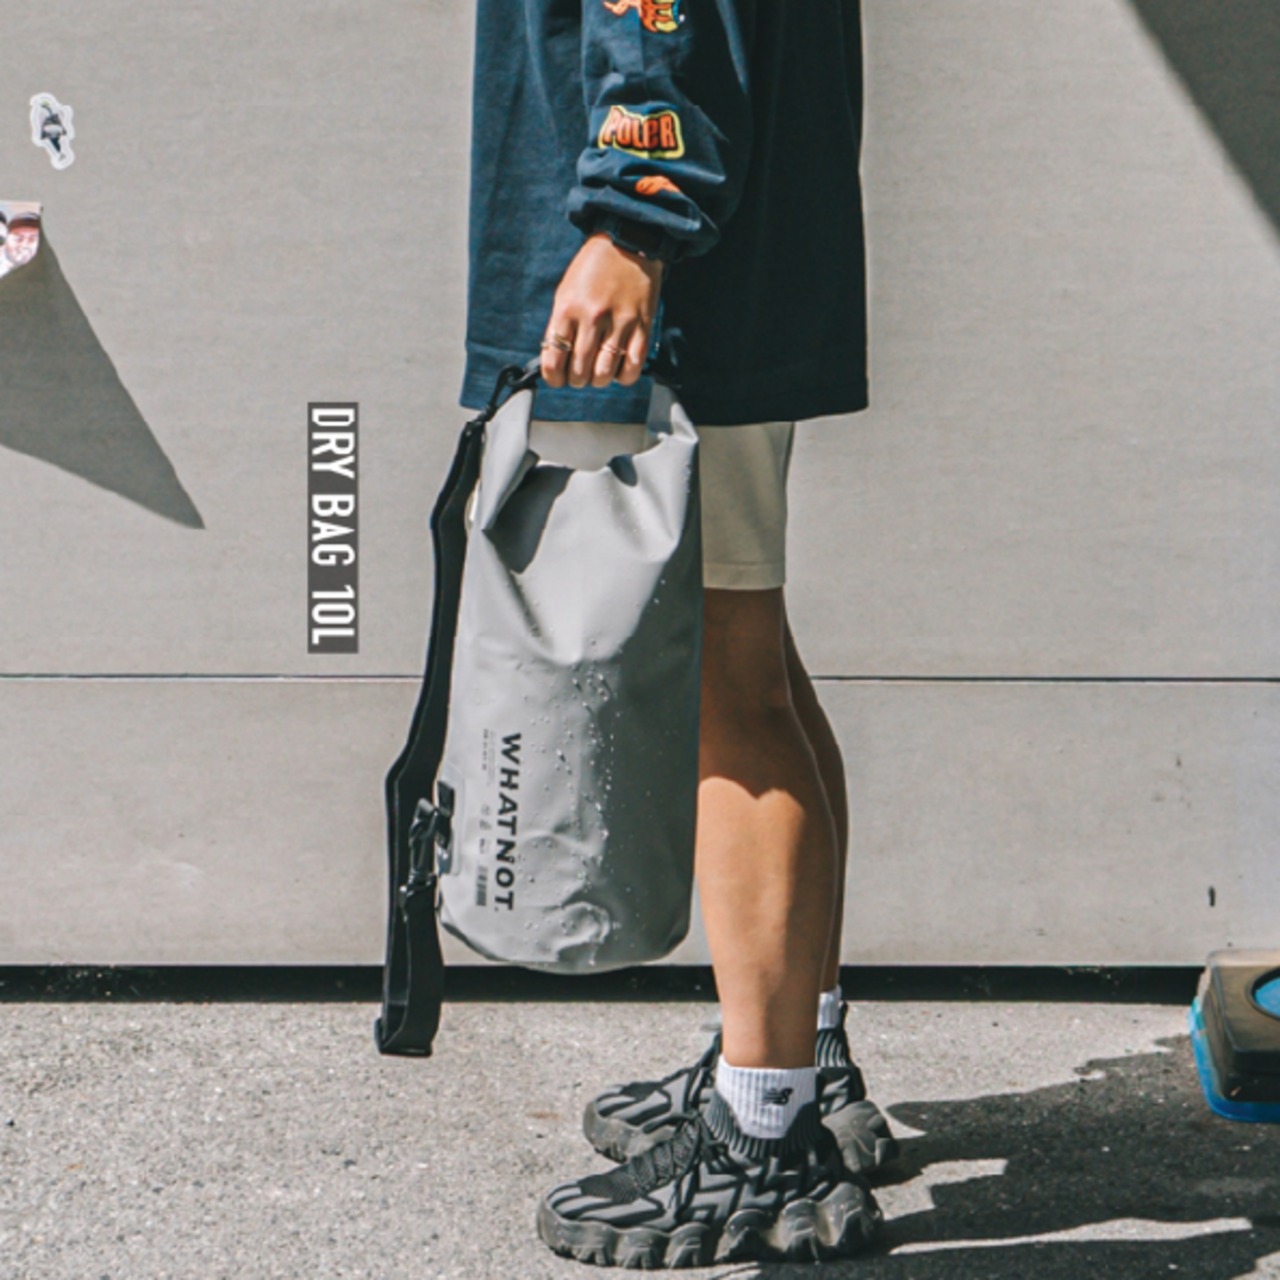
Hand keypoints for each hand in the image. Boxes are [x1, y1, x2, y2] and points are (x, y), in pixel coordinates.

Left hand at [541, 233, 664, 389]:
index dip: (553, 378)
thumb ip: (561, 326)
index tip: (557, 380)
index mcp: (568, 308)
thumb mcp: (566, 292)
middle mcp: (592, 317)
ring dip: (598, 380)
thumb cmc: (594, 268)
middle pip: (579, 371)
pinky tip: (618, 370)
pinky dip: (622, 377)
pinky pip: (631, 367)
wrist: (629, 242)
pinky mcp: (642, 326)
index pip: (554, 359)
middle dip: (577, 380)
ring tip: (598, 372)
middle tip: (579, 374)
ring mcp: (619, 322)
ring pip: (604, 374)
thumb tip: (558, 361)